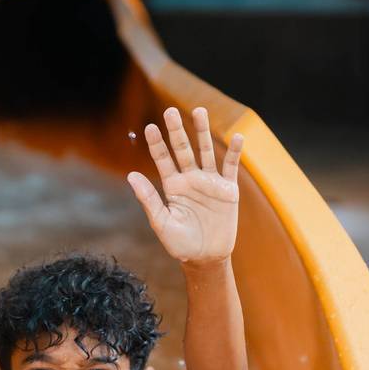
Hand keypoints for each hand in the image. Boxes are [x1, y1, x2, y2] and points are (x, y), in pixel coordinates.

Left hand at [127, 107, 242, 264]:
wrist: (206, 259)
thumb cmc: (181, 245)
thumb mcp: (162, 224)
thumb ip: (149, 199)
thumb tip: (131, 176)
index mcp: (173, 187)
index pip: (163, 160)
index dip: (156, 144)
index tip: (150, 127)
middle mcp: (190, 180)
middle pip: (183, 150)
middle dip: (177, 131)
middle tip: (170, 111)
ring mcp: (210, 183)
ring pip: (206, 152)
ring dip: (202, 132)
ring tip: (199, 111)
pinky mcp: (228, 190)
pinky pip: (231, 167)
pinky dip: (234, 152)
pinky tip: (237, 136)